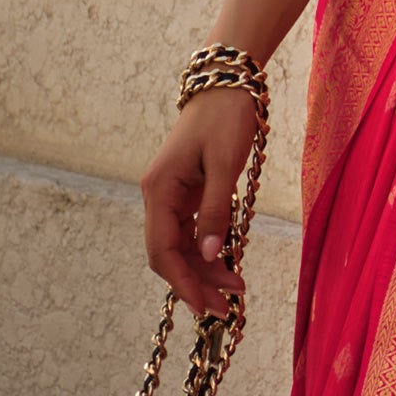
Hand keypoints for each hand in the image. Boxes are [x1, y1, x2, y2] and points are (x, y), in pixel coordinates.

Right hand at [140, 88, 260, 319]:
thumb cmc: (225, 119)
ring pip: (182, 246)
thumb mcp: (225, 165)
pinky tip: (229, 263)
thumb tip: (209, 256)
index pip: (162, 250)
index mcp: (159, 190)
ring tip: (236, 290)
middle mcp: (159, 197)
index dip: (182, 282)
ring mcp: (172, 196)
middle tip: (227, 309)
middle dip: (196, 283)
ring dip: (205, 270)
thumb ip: (215, 211)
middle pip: (170, 254)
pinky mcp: (187, 193)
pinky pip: (192, 231)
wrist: (227, 86)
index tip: (205, 306)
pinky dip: (209, 250)